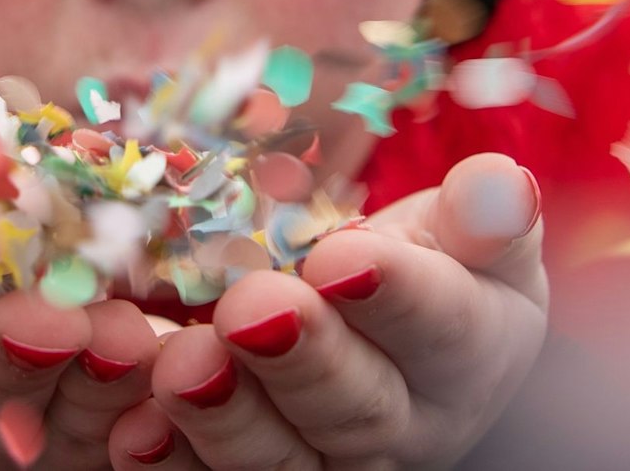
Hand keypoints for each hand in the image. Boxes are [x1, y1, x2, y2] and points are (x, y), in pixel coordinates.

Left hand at [108, 153, 546, 468]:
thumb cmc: (432, 263)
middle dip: (301, 359)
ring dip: (223, 416)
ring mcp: (323, 463)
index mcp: (469, 353)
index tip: (344, 257)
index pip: (442, 328)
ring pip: (278, 461)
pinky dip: (166, 460)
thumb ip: (482, 216)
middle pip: (355, 408)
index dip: (396, 297)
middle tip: (251, 308)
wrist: (386, 326)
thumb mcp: (468, 232)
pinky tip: (130, 429)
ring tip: (179, 362)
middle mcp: (402, 428)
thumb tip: (499, 186)